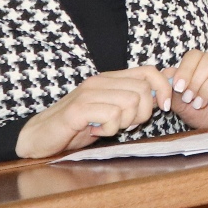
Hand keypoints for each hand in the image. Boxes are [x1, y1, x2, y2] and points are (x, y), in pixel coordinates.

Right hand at [16, 65, 173, 158]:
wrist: (40, 136)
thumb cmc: (79, 125)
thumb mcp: (113, 111)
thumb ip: (136, 99)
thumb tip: (167, 87)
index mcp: (110, 78)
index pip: (149, 71)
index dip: (163, 88)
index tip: (163, 107)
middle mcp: (100, 81)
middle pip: (143, 90)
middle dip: (142, 114)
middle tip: (125, 125)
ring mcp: (88, 93)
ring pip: (130, 103)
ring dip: (124, 123)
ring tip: (107, 127)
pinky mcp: (79, 109)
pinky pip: (112, 116)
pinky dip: (110, 129)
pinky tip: (95, 131)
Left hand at [167, 49, 207, 129]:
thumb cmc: (201, 113)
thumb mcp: (180, 104)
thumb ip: (170, 89)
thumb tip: (164, 75)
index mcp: (201, 63)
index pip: (194, 55)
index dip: (185, 69)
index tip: (179, 87)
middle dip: (196, 81)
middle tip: (190, 99)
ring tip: (201, 103)